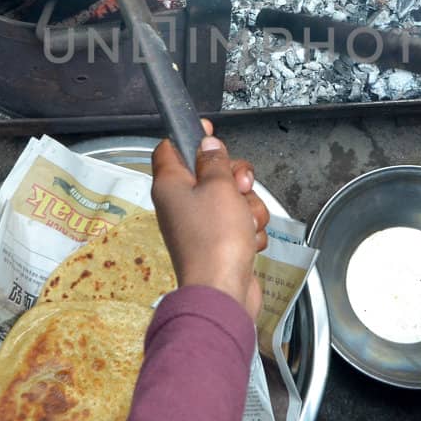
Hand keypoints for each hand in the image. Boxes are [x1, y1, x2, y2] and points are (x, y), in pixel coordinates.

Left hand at [150, 129, 269, 318]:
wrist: (222, 291)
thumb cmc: (215, 242)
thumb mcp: (218, 187)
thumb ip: (215, 161)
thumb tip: (208, 144)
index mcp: (170, 185)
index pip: (170, 148)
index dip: (190, 136)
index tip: (208, 130)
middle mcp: (181, 203)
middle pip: (210, 172)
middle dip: (235, 177)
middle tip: (239, 186)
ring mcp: (200, 224)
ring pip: (232, 198)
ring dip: (248, 207)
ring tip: (245, 222)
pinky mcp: (219, 242)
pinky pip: (240, 223)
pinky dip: (249, 230)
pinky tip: (248, 241)